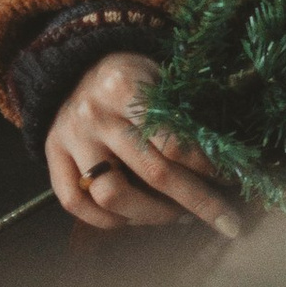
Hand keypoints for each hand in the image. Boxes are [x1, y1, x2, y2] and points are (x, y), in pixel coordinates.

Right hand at [46, 50, 241, 238]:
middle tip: (227, 221)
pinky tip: (132, 220)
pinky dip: (105, 221)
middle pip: (153, 173)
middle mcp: (97, 115)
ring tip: (177, 217)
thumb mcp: (160, 75)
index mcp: (127, 88)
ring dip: (152, 215)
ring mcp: (72, 138)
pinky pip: (74, 202)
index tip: (233, 183)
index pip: (176, 141)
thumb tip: (225, 155)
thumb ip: (184, 110)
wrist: (73, 65)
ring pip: (112, 195)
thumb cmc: (132, 75)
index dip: (209, 168)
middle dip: (197, 202)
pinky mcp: (52, 155)